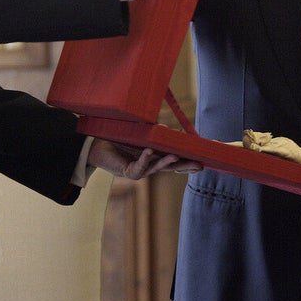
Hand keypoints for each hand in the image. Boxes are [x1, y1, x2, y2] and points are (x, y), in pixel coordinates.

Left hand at [87, 138, 201, 179]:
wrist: (97, 145)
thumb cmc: (119, 137)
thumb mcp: (141, 133)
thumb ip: (154, 132)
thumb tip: (167, 128)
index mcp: (155, 157)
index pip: (175, 161)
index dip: (188, 161)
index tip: (203, 160)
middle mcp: (150, 166)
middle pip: (171, 167)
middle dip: (185, 166)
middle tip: (200, 166)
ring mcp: (140, 170)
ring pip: (157, 168)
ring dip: (167, 162)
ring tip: (177, 156)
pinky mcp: (129, 172)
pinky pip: (139, 165)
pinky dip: (145, 157)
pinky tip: (150, 151)